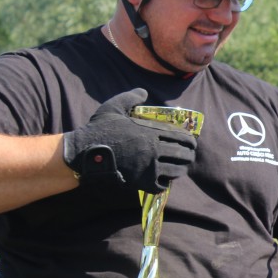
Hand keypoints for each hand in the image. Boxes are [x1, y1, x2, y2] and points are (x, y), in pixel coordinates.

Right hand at [62, 89, 197, 192]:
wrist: (84, 152)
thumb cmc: (99, 129)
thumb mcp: (113, 107)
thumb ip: (130, 98)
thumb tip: (144, 92)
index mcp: (149, 131)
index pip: (179, 136)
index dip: (190, 141)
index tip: (192, 143)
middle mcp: (153, 149)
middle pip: (181, 154)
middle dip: (188, 155)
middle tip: (190, 156)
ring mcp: (148, 166)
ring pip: (175, 170)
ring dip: (181, 170)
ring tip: (182, 168)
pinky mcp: (142, 181)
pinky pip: (161, 185)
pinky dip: (166, 183)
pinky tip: (166, 180)